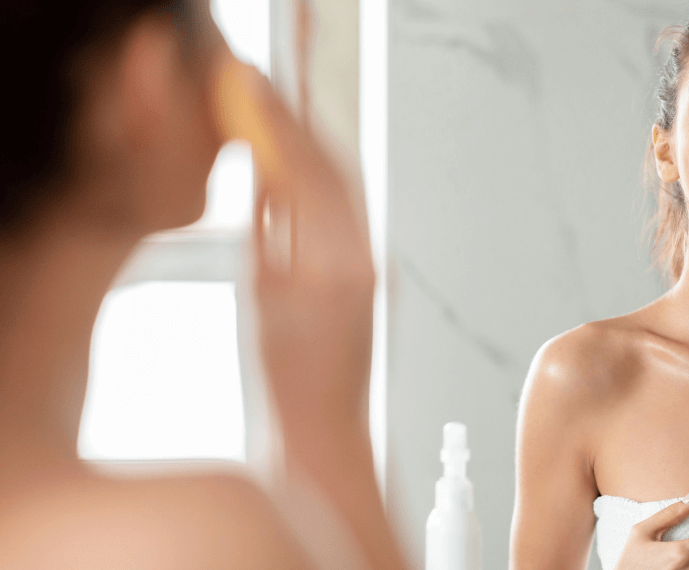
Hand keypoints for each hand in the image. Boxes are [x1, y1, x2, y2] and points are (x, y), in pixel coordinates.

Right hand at [231, 61, 375, 432]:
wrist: (326, 433)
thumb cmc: (288, 388)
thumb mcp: (259, 299)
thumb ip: (263, 232)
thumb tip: (260, 175)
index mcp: (337, 263)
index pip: (308, 171)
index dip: (277, 123)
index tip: (249, 87)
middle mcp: (367, 258)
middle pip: (332, 170)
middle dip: (293, 125)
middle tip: (255, 89)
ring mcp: (374, 265)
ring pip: (341, 188)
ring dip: (305, 149)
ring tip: (268, 116)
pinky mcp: (371, 275)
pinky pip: (344, 213)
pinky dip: (316, 183)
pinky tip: (292, 171)